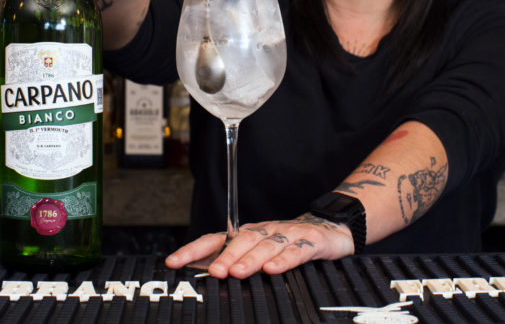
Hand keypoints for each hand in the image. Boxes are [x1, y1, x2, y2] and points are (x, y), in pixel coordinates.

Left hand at [165, 214, 354, 278]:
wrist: (330, 229)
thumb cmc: (288, 245)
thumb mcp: (258, 253)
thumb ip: (230, 262)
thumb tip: (198, 274)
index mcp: (248, 235)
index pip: (215, 240)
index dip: (193, 250)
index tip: (173, 262)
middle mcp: (265, 231)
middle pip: (241, 240)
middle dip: (225, 256)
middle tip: (213, 272)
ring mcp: (288, 235)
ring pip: (267, 245)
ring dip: (250, 259)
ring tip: (238, 272)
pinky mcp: (311, 242)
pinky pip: (296, 251)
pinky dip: (284, 260)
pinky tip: (273, 270)